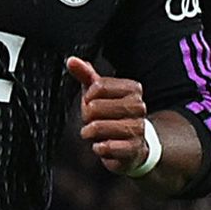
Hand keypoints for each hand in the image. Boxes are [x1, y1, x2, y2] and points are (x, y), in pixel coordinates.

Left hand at [67, 57, 155, 174]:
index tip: (93, 103)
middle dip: (87, 116)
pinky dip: (98, 148)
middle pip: (95, 107)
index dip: (88, 98)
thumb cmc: (111, 115)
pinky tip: (104, 146)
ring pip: (98, 127)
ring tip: (96, 134)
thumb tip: (71, 60)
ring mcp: (138, 128)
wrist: (132, 145)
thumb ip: (86, 75)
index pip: (97, 86)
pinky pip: (105, 147)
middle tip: (93, 121)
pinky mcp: (134, 149)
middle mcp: (139, 107)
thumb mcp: (98, 93)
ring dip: (90, 132)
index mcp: (133, 89)